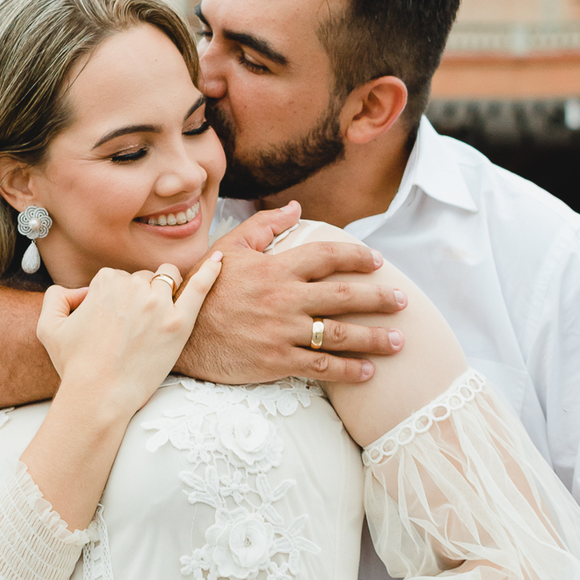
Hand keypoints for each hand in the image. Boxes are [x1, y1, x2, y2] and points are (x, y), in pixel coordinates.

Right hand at [36, 254, 221, 416]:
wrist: (98, 397)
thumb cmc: (74, 366)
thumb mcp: (48, 327)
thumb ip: (56, 297)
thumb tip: (79, 291)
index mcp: (105, 282)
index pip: (116, 278)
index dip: (113, 299)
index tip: (111, 322)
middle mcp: (133, 287)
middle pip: (142, 278)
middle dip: (137, 296)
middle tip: (130, 329)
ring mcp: (159, 304)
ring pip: (168, 279)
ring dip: (163, 289)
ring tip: (155, 316)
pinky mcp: (180, 323)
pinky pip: (200, 287)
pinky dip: (211, 271)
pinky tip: (220, 259)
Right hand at [175, 204, 406, 386]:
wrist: (177, 332)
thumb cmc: (204, 287)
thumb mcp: (230, 247)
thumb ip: (265, 225)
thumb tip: (296, 207)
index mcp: (276, 268)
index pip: (328, 257)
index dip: (357, 258)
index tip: (377, 262)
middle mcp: (284, 298)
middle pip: (344, 297)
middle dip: (379, 300)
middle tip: (402, 301)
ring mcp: (282, 332)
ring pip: (339, 335)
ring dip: (374, 339)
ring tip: (399, 341)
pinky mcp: (276, 361)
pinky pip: (321, 367)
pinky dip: (349, 371)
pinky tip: (368, 372)